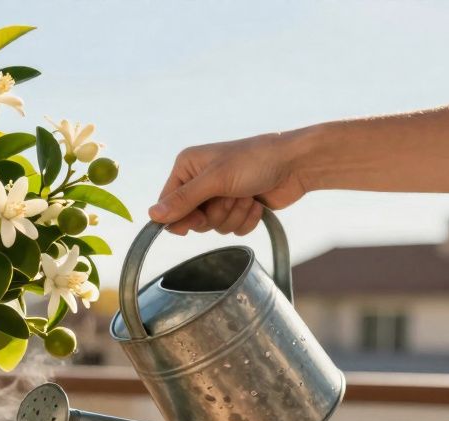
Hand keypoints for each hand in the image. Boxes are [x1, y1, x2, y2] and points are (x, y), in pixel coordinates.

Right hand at [148, 131, 312, 234]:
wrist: (296, 164)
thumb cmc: (255, 161)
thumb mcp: (215, 180)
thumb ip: (183, 200)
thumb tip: (152, 216)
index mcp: (187, 168)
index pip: (168, 205)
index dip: (182, 218)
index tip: (198, 219)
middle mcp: (200, 182)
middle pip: (192, 220)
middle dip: (216, 214)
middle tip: (230, 198)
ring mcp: (220, 196)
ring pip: (214, 227)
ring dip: (234, 216)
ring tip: (247, 196)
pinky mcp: (238, 208)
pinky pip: (233, 230)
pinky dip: (246, 220)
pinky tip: (256, 203)